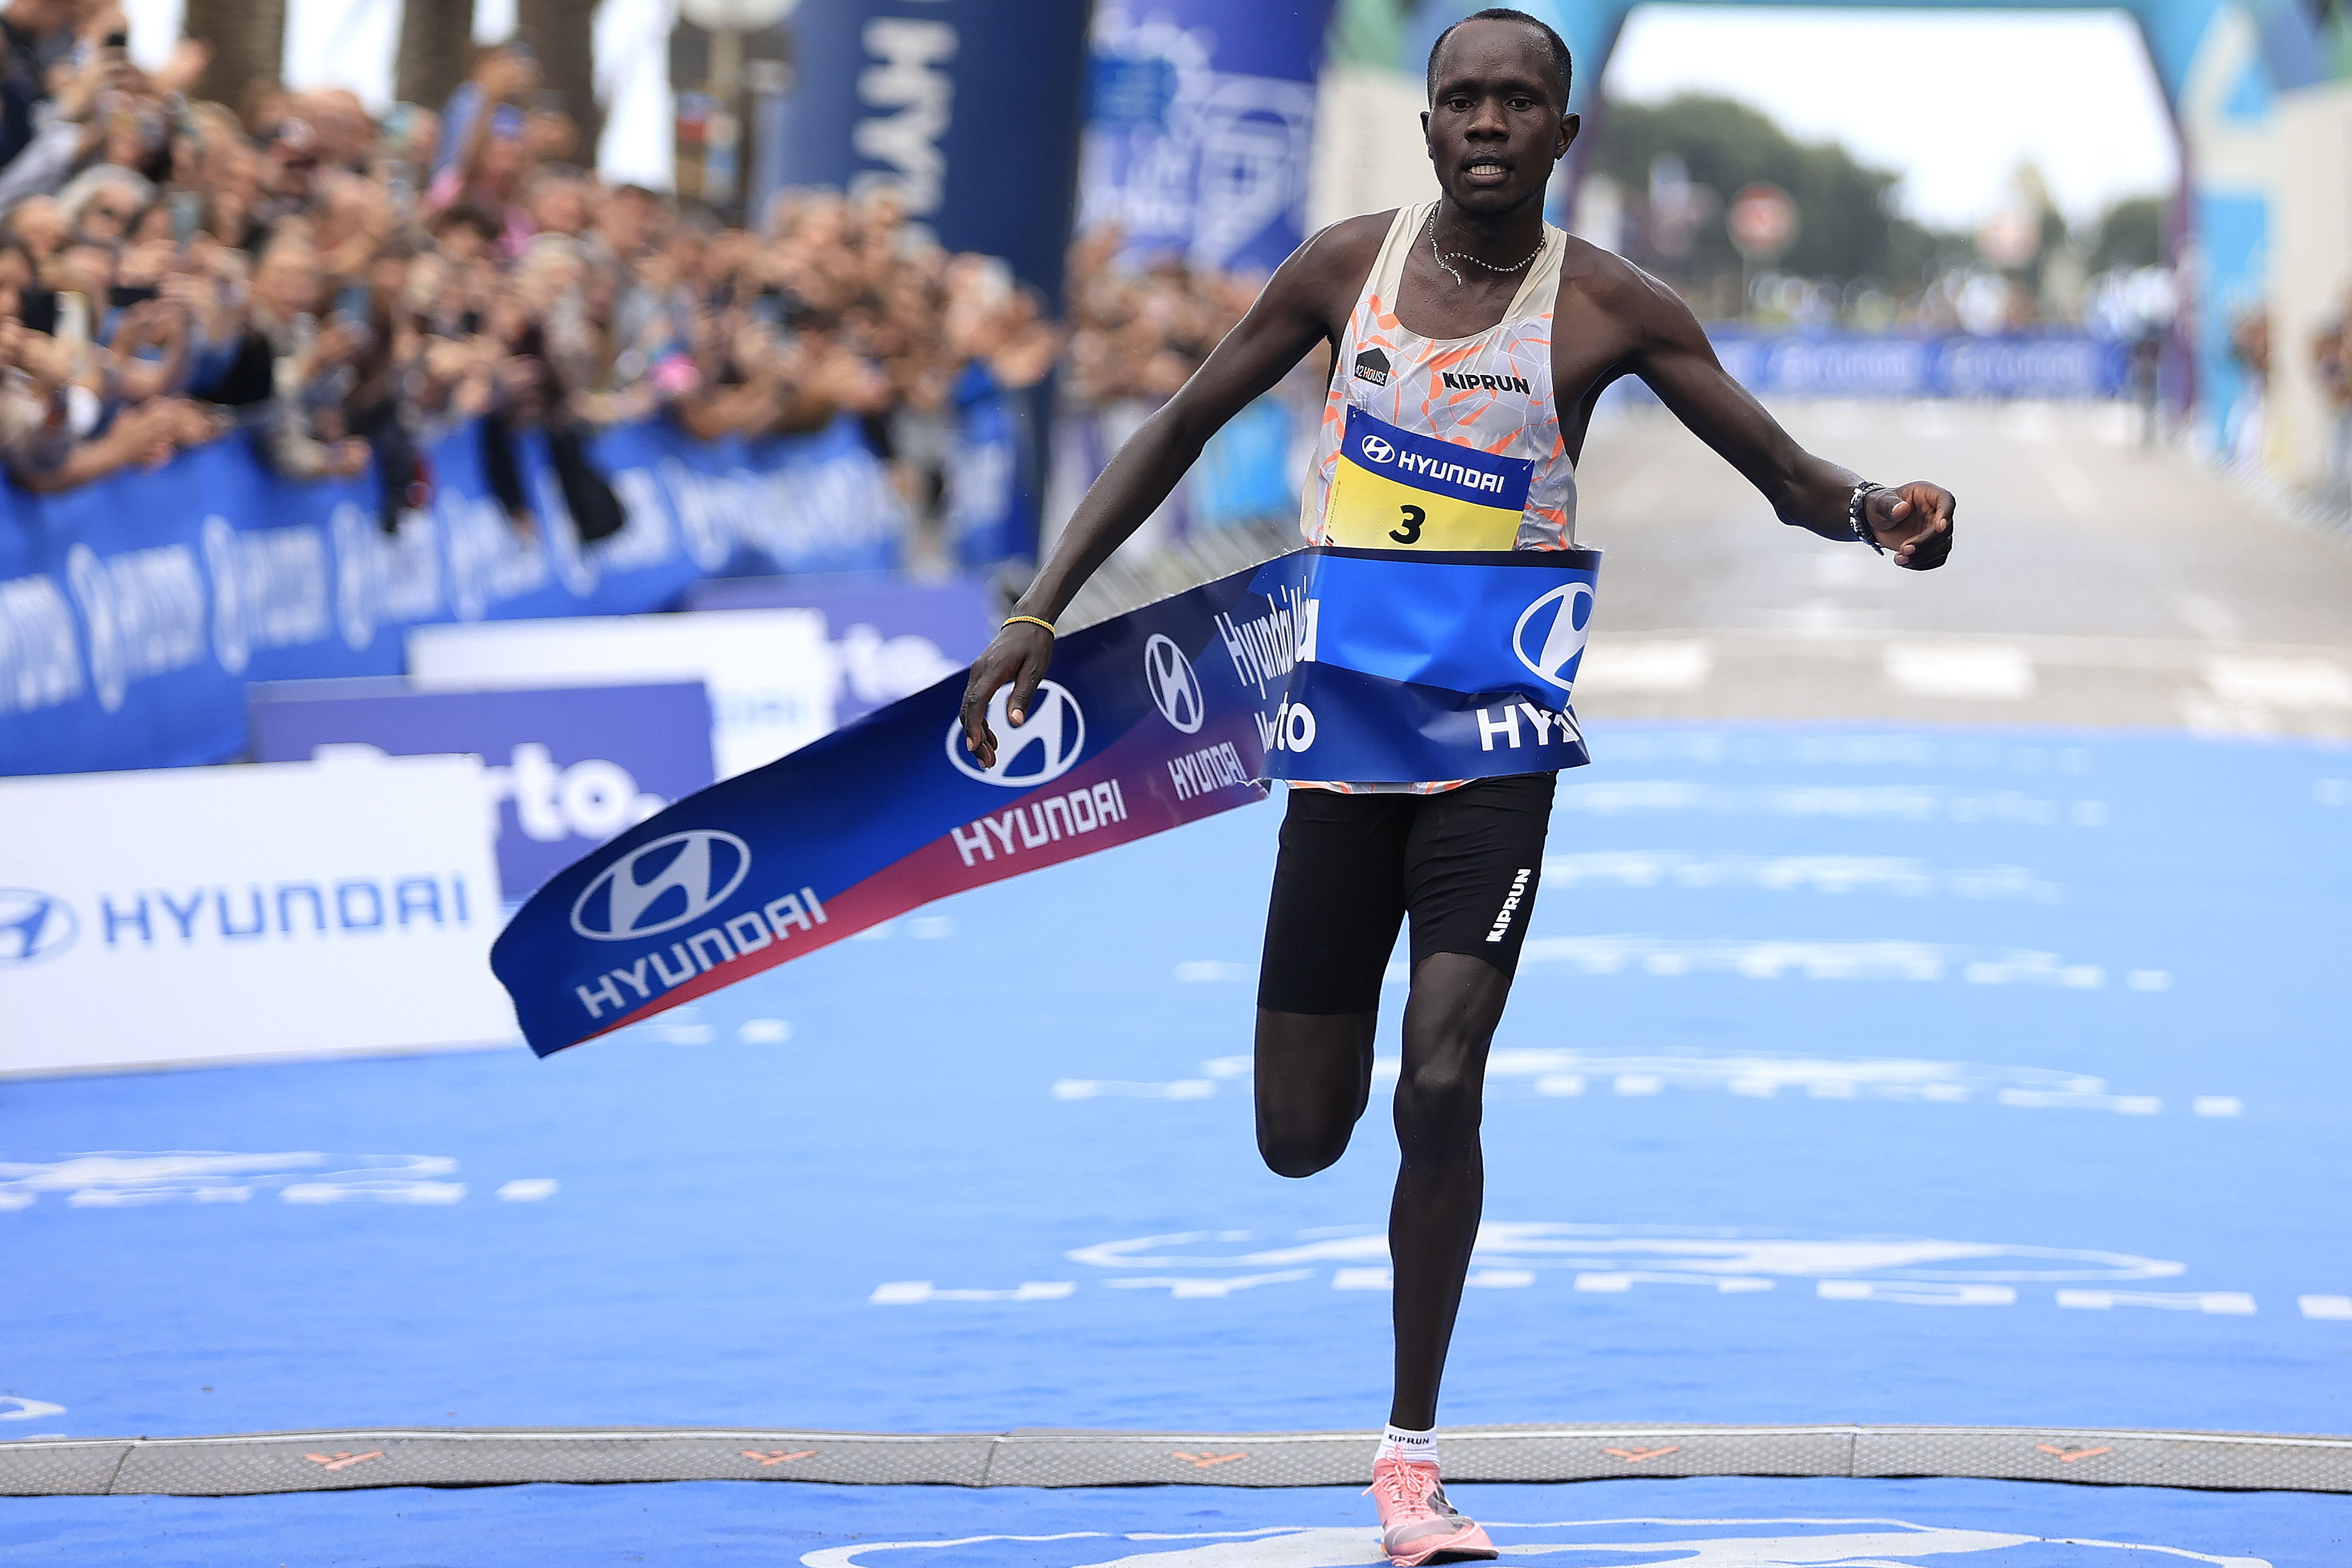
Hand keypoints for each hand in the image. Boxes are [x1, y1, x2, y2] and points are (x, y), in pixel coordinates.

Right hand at [957, 621, 1054, 768]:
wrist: (1028, 622)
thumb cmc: (1034, 645)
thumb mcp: (1035, 671)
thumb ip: (1023, 696)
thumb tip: (1014, 723)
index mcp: (991, 670)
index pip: (975, 702)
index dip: (973, 726)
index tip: (975, 747)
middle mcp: (978, 673)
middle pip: (968, 711)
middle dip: (975, 739)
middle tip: (987, 763)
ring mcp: (977, 675)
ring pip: (970, 710)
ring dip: (977, 735)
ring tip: (989, 758)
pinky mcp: (981, 678)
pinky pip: (975, 704)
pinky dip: (981, 723)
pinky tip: (991, 740)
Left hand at [1867, 481, 1954, 569]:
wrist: (1876, 521)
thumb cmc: (1880, 505)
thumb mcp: (1879, 502)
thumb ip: (1889, 505)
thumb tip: (1902, 510)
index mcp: (1929, 494)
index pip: (1946, 501)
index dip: (1946, 514)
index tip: (1939, 528)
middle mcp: (1936, 513)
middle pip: (1945, 530)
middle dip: (1925, 543)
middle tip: (1904, 549)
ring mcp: (1935, 531)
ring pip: (1943, 547)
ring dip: (1923, 556)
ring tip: (1900, 557)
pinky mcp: (1931, 546)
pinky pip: (1935, 559)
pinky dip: (1920, 564)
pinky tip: (1903, 561)